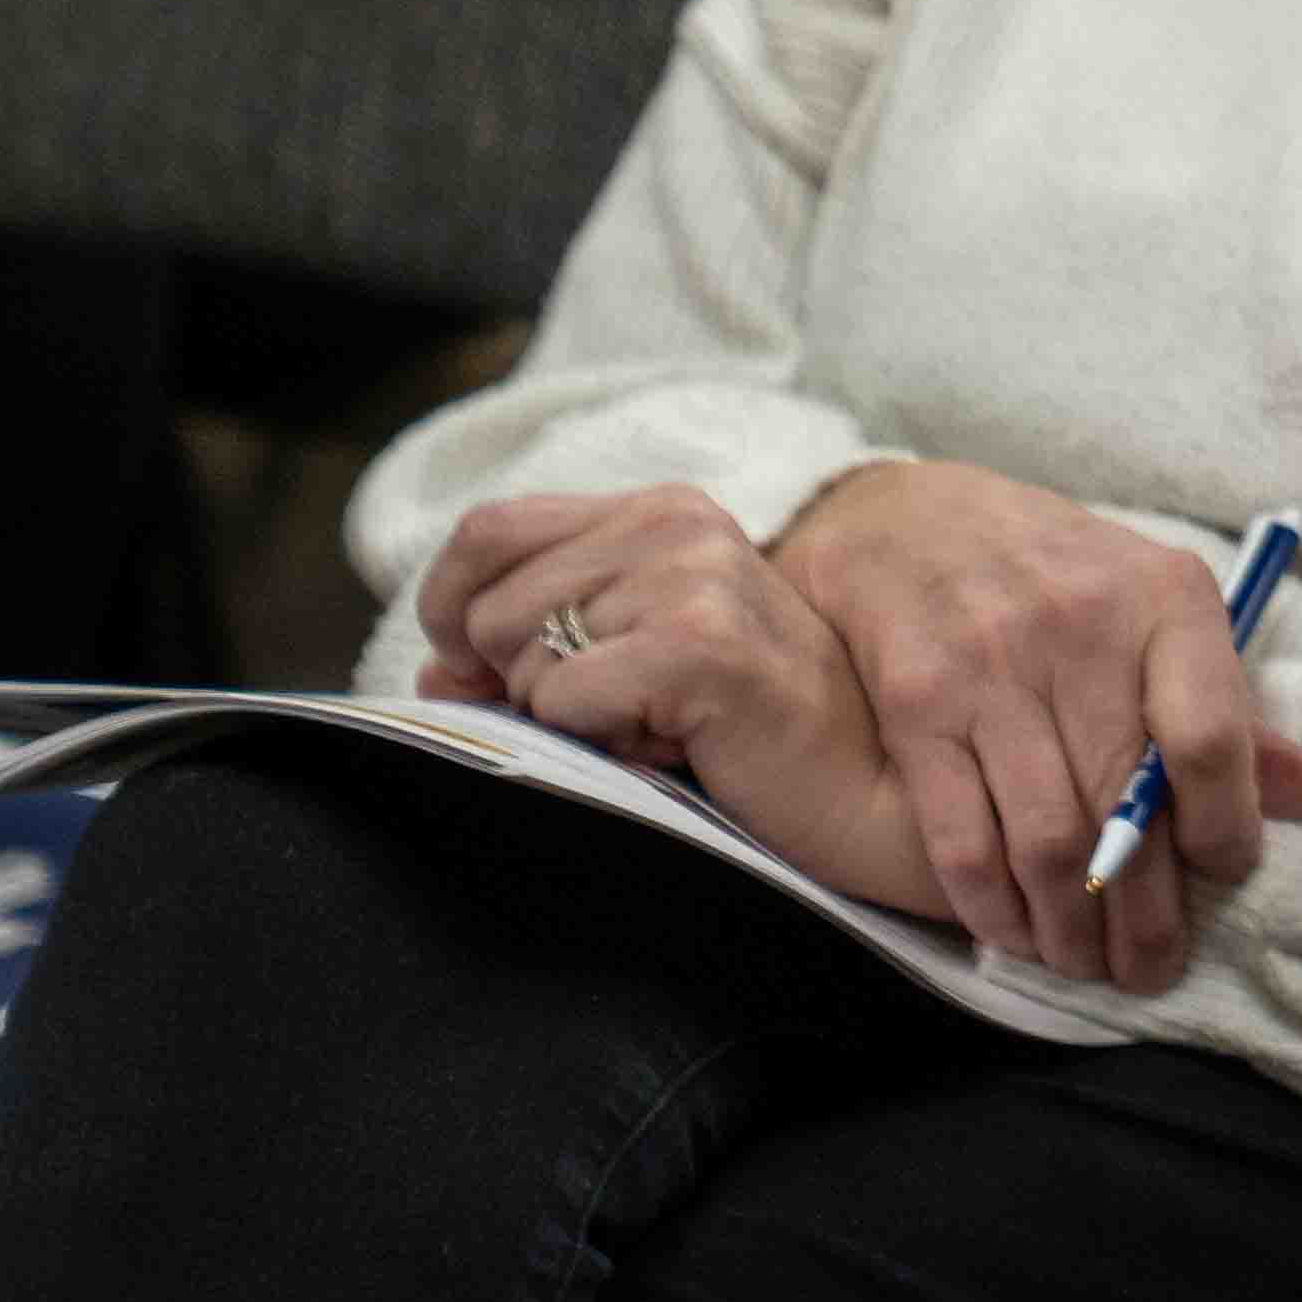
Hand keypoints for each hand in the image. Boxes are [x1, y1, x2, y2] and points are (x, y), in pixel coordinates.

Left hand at [413, 488, 940, 914]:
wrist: (869, 791)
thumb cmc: (753, 734)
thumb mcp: (635, 665)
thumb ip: (536, 649)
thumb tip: (432, 671)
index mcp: (663, 509)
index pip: (489, 528)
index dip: (451, 606)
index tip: (477, 669)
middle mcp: (677, 520)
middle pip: (488, 602)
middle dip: (518, 681)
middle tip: (614, 714)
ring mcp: (693, 575)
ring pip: (518, 655)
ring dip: (566, 715)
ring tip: (655, 726)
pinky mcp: (698, 642)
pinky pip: (561, 701)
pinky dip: (598, 742)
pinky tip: (674, 744)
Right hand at [764, 459, 1301, 991]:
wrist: (905, 520)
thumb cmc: (1057, 572)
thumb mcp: (1155, 605)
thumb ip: (1226, 703)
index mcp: (1164, 598)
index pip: (1213, 737)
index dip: (1226, 827)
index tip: (1224, 872)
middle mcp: (1079, 627)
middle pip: (1126, 807)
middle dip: (1147, 912)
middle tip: (1155, 967)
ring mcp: (991, 666)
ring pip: (1046, 838)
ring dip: (1072, 927)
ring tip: (1091, 965)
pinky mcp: (918, 704)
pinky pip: (962, 837)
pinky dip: (993, 907)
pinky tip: (1018, 935)